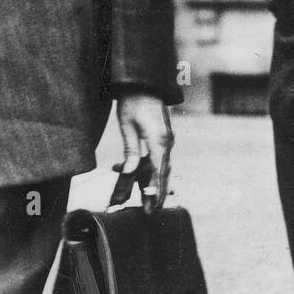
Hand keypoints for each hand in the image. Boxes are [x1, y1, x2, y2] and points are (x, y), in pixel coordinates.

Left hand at [116, 92, 172, 207]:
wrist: (143, 80)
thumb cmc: (133, 101)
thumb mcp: (127, 126)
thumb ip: (130, 151)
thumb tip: (129, 173)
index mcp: (160, 140)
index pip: (158, 173)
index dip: (155, 192)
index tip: (152, 209)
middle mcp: (167, 142)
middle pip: (162, 173)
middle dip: (156, 193)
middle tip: (150, 212)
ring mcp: (166, 139)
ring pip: (158, 167)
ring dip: (146, 181)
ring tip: (134, 196)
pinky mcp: (161, 136)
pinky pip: (155, 157)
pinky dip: (144, 167)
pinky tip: (127, 171)